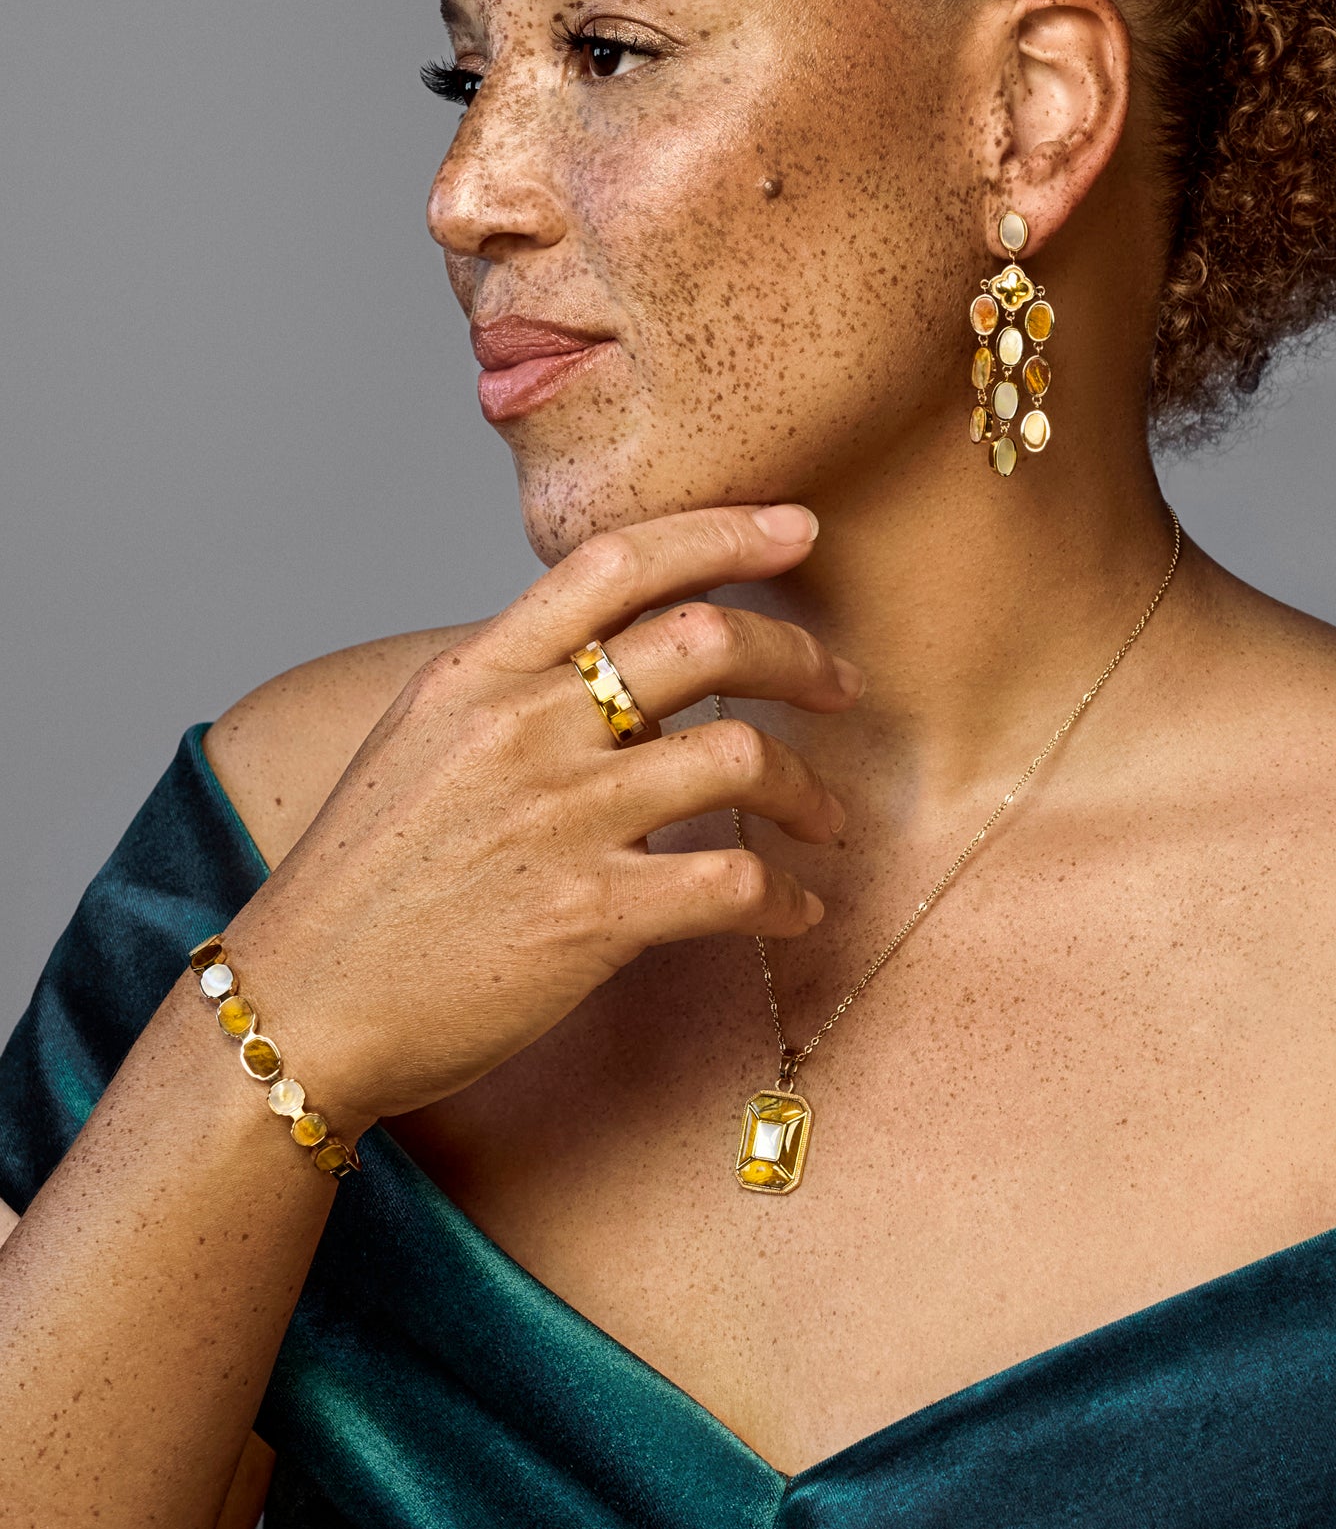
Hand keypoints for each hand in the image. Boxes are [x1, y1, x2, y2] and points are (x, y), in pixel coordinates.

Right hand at [224, 503, 855, 1129]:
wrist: (303, 1004)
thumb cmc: (364, 880)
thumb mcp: (421, 742)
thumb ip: (516, 684)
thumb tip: (621, 654)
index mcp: (479, 672)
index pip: (618, 559)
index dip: (723, 529)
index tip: (794, 525)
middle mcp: (524, 727)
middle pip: (705, 640)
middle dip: (797, 653)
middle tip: (838, 683)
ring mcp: (560, 818)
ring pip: (741, 756)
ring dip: (809, 789)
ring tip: (825, 819)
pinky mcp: (590, 915)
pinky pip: (734, 882)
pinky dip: (786, 895)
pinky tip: (794, 910)